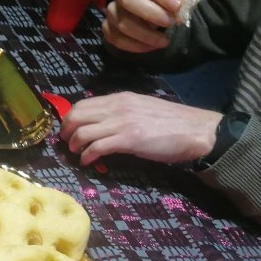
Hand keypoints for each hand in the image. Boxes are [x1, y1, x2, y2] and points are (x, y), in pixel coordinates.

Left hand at [59, 92, 221, 164]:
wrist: (194, 130)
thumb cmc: (170, 124)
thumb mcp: (141, 110)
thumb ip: (121, 114)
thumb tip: (102, 126)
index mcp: (120, 98)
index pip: (83, 104)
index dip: (69, 118)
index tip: (66, 131)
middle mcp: (118, 107)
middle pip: (78, 115)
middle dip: (66, 131)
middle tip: (66, 144)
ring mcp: (122, 122)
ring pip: (83, 131)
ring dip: (74, 145)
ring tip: (76, 154)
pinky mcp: (128, 139)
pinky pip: (97, 146)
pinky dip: (87, 156)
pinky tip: (87, 162)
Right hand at [103, 0, 181, 52]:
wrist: (147, 12)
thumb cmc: (162, 3)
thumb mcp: (170, 0)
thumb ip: (173, 1)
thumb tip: (180, 6)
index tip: (177, 7)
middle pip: (128, 2)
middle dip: (152, 14)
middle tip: (170, 23)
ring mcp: (111, 13)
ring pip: (123, 24)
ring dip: (146, 35)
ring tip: (164, 41)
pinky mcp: (108, 29)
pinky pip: (117, 40)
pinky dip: (135, 46)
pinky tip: (150, 47)